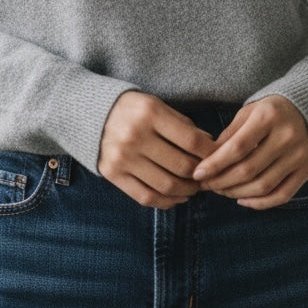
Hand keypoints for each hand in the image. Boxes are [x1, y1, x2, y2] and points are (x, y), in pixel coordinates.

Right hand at [98, 92, 217, 209]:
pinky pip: (146, 197)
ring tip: (195, 188)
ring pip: (166, 185)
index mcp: (150, 113)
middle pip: (182, 166)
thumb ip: (182, 125)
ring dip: (188, 191)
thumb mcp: (156, 104)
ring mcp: (122, 158)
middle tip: (209, 176)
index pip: (191, 140)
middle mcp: (135, 136)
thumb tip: (210, 147)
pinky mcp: (113, 174)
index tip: (220, 157)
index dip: (211, 152)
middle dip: (202, 175)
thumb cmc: (131, 109)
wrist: (87, 112)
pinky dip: (167, 202)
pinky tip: (178, 197)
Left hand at [192, 95, 307, 209]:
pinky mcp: (306, 170)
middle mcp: (287, 136)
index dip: (215, 164)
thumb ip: (229, 135)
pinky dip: (260, 203)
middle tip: (206, 185)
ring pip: (263, 186)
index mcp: (268, 117)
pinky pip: (282, 195)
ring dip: (237, 193)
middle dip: (222, 181)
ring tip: (221, 191)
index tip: (197, 173)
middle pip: (249, 169)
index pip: (237, 147)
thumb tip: (208, 162)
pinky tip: (242, 200)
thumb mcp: (248, 112)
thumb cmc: (271, 111)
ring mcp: (299, 155)